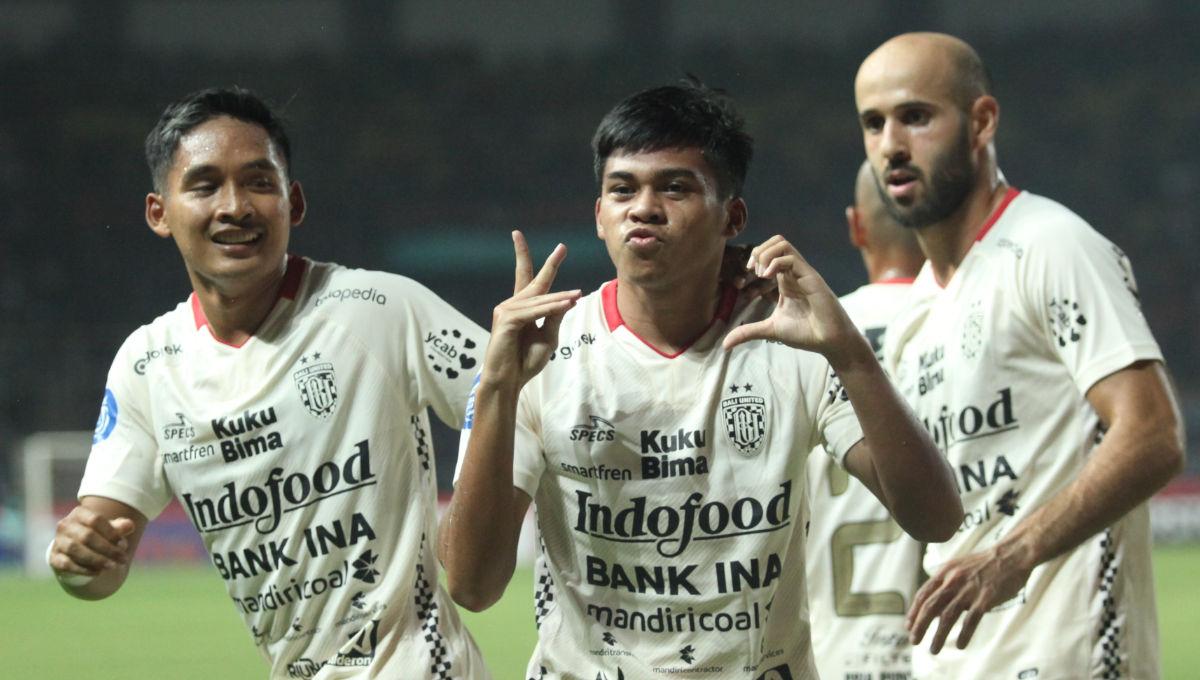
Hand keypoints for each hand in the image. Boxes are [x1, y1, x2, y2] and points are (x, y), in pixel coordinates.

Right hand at [50, 505, 135, 578]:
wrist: (77, 550)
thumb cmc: (98, 535)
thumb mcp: (110, 529)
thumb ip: (120, 527)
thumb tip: (130, 526)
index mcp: (80, 513)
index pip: (95, 520)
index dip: (111, 532)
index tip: (123, 544)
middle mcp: (65, 525)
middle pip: (87, 536)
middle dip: (107, 549)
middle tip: (122, 559)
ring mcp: (58, 541)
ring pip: (76, 550)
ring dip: (96, 559)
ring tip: (112, 566)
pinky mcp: (54, 558)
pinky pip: (67, 564)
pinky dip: (83, 569)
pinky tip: (98, 572)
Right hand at [480, 231, 580, 388]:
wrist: (509, 382)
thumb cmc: (525, 362)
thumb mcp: (548, 338)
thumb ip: (554, 318)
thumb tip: (567, 299)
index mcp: (522, 309)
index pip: (532, 280)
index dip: (546, 264)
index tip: (558, 247)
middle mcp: (512, 305)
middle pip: (535, 282)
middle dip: (550, 265)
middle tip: (562, 248)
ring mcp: (506, 311)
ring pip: (539, 301)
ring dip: (559, 300)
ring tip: (577, 296)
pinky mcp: (506, 321)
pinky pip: (533, 312)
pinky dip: (550, 309)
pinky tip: (565, 305)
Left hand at [722, 235, 860, 361]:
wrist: (829, 342)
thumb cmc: (806, 333)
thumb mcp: (770, 330)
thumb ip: (748, 332)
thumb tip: (724, 345)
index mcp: (786, 279)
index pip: (770, 252)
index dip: (755, 257)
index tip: (747, 273)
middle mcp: (794, 272)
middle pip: (777, 241)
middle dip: (759, 250)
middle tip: (752, 271)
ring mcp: (803, 273)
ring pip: (783, 244)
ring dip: (765, 254)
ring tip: (760, 274)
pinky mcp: (811, 279)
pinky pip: (792, 258)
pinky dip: (775, 263)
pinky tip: (767, 277)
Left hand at [907, 545, 1033, 652]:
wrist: (1011, 555)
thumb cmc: (984, 564)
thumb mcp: (958, 567)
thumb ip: (944, 584)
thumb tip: (932, 608)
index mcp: (944, 572)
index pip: (923, 595)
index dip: (914, 612)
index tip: (908, 626)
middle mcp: (953, 580)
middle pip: (930, 606)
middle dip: (920, 626)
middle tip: (914, 640)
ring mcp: (969, 590)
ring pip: (947, 616)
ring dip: (938, 635)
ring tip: (933, 650)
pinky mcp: (986, 598)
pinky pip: (971, 620)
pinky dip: (964, 634)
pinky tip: (960, 646)